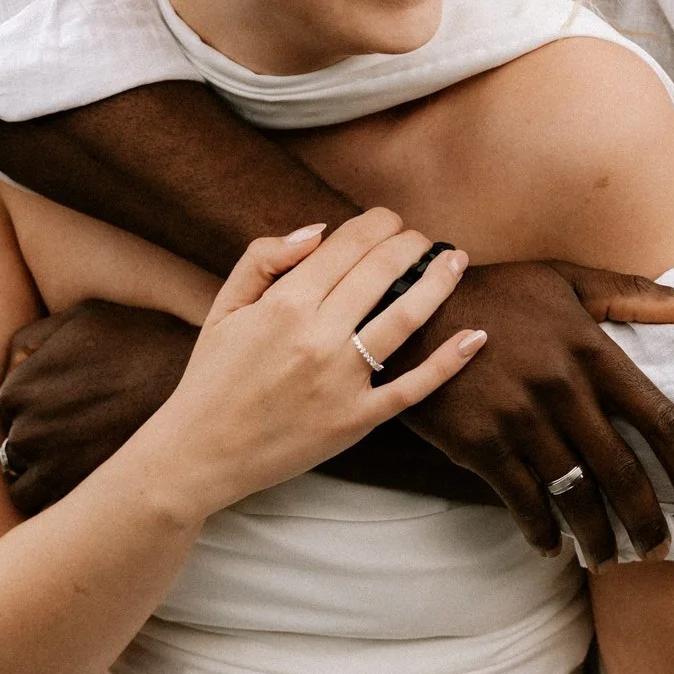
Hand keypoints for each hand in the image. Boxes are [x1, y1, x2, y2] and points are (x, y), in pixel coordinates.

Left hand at [0, 301, 196, 517]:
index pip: (8, 402)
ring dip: (43, 465)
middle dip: (41, 431)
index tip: (67, 400)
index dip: (38, 400)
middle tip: (82, 424)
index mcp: (23, 386)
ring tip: (84, 452)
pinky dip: (53, 494)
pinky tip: (82, 477)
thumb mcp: (86, 317)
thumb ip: (35, 336)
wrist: (200, 389)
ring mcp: (50, 467)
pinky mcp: (75, 495)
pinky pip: (39, 503)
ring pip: (22, 474)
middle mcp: (28, 428)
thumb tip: (11, 361)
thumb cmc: (145, 343)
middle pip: (15, 439)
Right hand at [140, 210, 485, 518]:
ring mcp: (340, 381)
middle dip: (410, 244)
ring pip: (405, 319)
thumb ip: (264, 258)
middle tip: (423, 239)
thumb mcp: (224, 307)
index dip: (377, 224)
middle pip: (381, 272)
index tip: (391, 219)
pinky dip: (448, 362)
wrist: (198, 454)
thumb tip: (318, 230)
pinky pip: (412, 388)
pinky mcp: (355, 420)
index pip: (347, 246)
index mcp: (283, 305)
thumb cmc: (211, 377)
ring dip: (438, 284)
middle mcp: (316, 337)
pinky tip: (474, 336)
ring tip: (456, 262)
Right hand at [386, 259, 673, 569]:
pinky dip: (542, 531)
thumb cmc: (497, 292)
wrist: (411, 306)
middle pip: (620, 470)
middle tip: (660, 550)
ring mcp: (520, 421)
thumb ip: (634, 295)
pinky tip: (553, 545)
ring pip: (574, 496)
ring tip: (611, 559)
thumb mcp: (567, 280)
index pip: (656, 416)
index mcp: (591, 350)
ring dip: (598, 537)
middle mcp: (562, 389)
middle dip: (646, 519)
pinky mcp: (480, 444)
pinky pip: (522, 501)